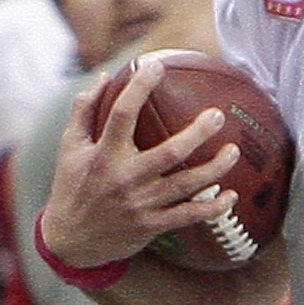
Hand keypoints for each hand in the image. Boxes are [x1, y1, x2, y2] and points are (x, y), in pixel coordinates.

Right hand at [35, 57, 240, 272]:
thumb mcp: (69, 147)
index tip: (157, 65)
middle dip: (197, 133)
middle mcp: (125, 178)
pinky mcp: (152, 225)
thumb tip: (104, 77)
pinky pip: (189, 215)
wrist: (70, 240)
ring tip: (234, 151)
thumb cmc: (71, 186)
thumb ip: (84, 111)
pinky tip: (231, 196)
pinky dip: (213, 208)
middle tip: (218, 115)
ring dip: (215, 169)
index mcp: (103, 154)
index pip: (122, 113)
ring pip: (186, 185)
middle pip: (169, 152)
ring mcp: (141, 204)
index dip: (140, 87)